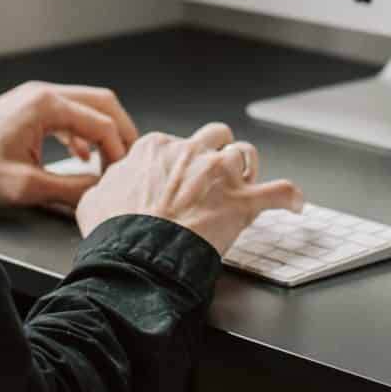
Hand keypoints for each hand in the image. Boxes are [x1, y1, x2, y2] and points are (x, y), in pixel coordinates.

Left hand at [0, 81, 140, 213]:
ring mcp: (33, 99)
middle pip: (101, 103)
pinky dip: (82, 133)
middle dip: (121, 133)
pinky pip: (67, 115)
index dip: (119, 151)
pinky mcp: (25, 110)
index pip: (102, 122)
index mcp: (45, 104)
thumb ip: (71, 188)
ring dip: (102, 132)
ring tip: (110, 162)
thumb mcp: (26, 186)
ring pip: (86, 107)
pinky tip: (81, 157)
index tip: (121, 177)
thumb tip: (101, 191)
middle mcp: (42, 94)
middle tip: (130, 162)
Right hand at [74, 122, 305, 255]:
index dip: (178, 161)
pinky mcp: (243, 202)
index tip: (178, 177)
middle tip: (214, 173)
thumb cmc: (115, 231)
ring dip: (247, 167)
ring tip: (246, 182)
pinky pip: (281, 192)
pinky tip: (295, 204)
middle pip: (215, 135)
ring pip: (246, 154)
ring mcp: (220, 175)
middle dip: (216, 151)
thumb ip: (109, 185)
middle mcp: (192, 153)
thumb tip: (109, 186)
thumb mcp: (95, 199)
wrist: (136, 255)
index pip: (174, 142)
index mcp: (157, 148)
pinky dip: (290, 197)